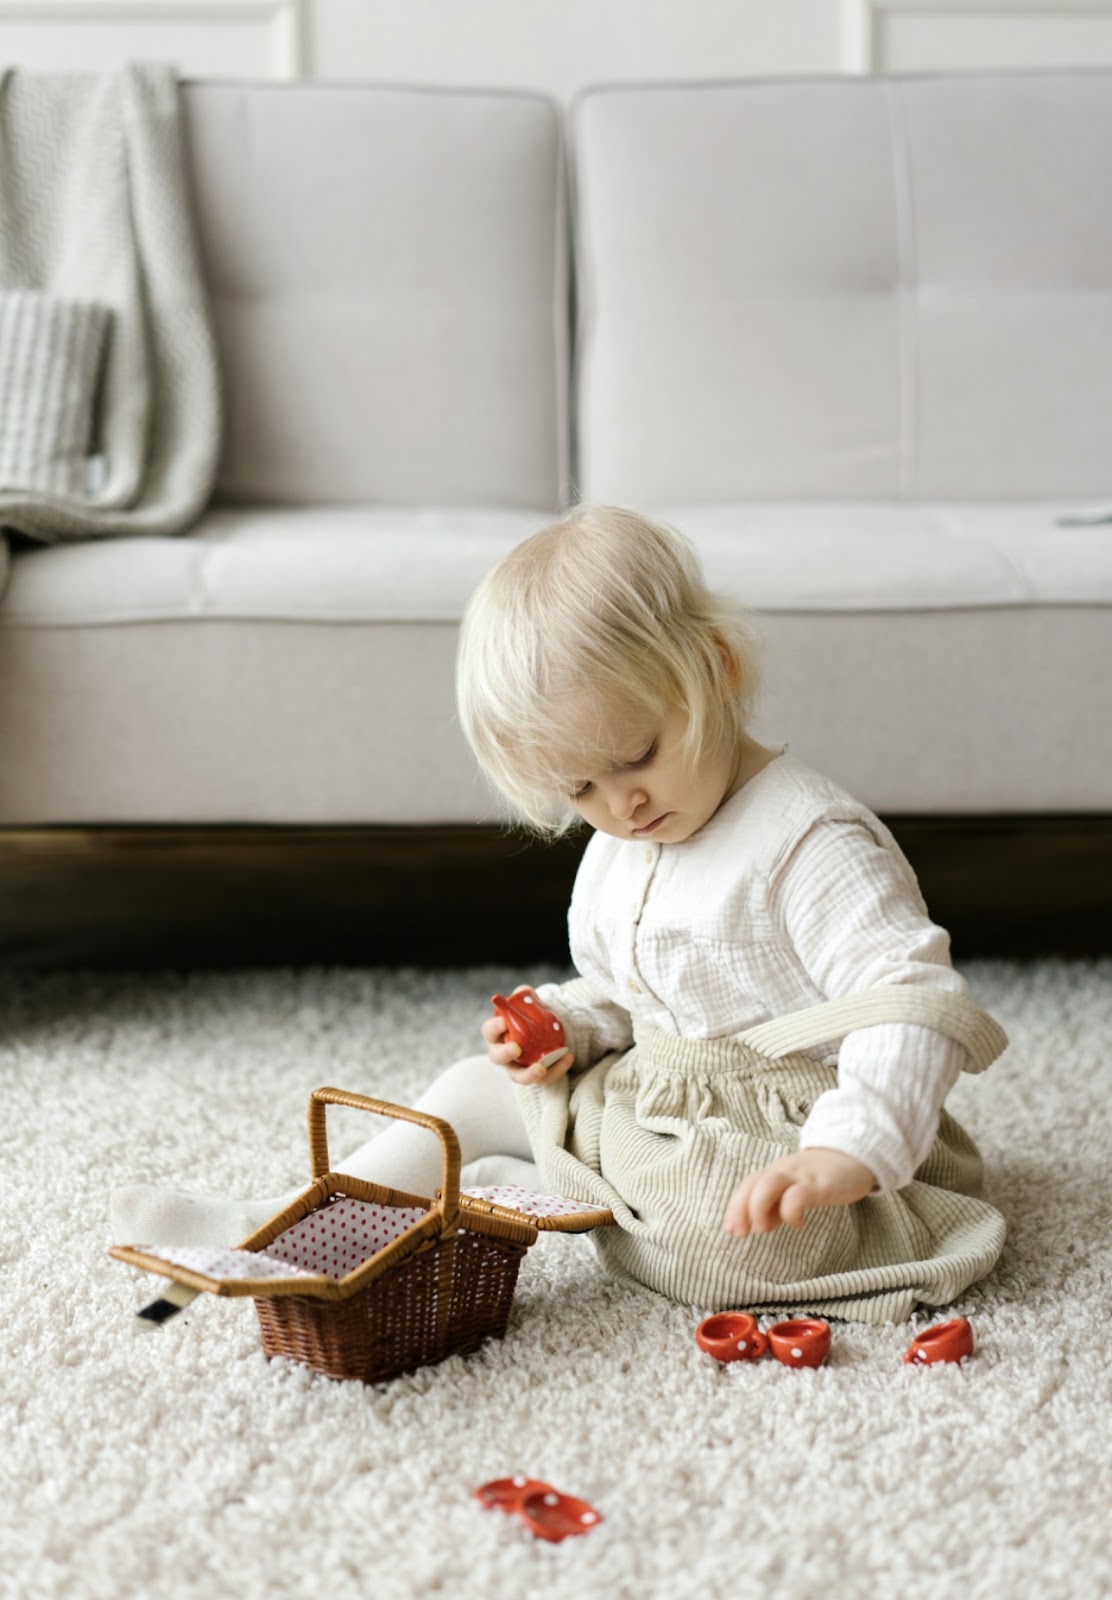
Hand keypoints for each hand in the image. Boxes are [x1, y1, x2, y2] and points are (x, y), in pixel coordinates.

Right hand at [481, 986, 574, 1085]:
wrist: (543, 1035)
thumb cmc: (527, 1021)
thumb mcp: (527, 1007)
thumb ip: (525, 997)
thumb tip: (525, 991)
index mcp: (497, 1035)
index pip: (488, 1031)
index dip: (494, 1027)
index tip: (504, 1022)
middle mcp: (503, 1054)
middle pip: (497, 1057)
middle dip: (505, 1053)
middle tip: (516, 1048)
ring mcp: (518, 1068)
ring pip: (519, 1077)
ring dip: (528, 1074)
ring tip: (541, 1068)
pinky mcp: (535, 1077)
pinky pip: (544, 1078)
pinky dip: (556, 1069)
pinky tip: (568, 1058)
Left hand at [722, 1148, 876, 1237]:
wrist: (856, 1154)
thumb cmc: (823, 1175)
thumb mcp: (796, 1188)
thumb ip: (777, 1204)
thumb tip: (762, 1225)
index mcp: (775, 1172)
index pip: (747, 1185)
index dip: (735, 1207)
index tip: (731, 1230)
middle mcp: (782, 1171)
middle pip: (751, 1184)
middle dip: (740, 1210)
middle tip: (740, 1234)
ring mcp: (800, 1176)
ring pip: (767, 1186)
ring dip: (759, 1210)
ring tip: (765, 1229)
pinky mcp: (819, 1184)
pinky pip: (796, 1196)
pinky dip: (791, 1213)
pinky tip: (798, 1224)